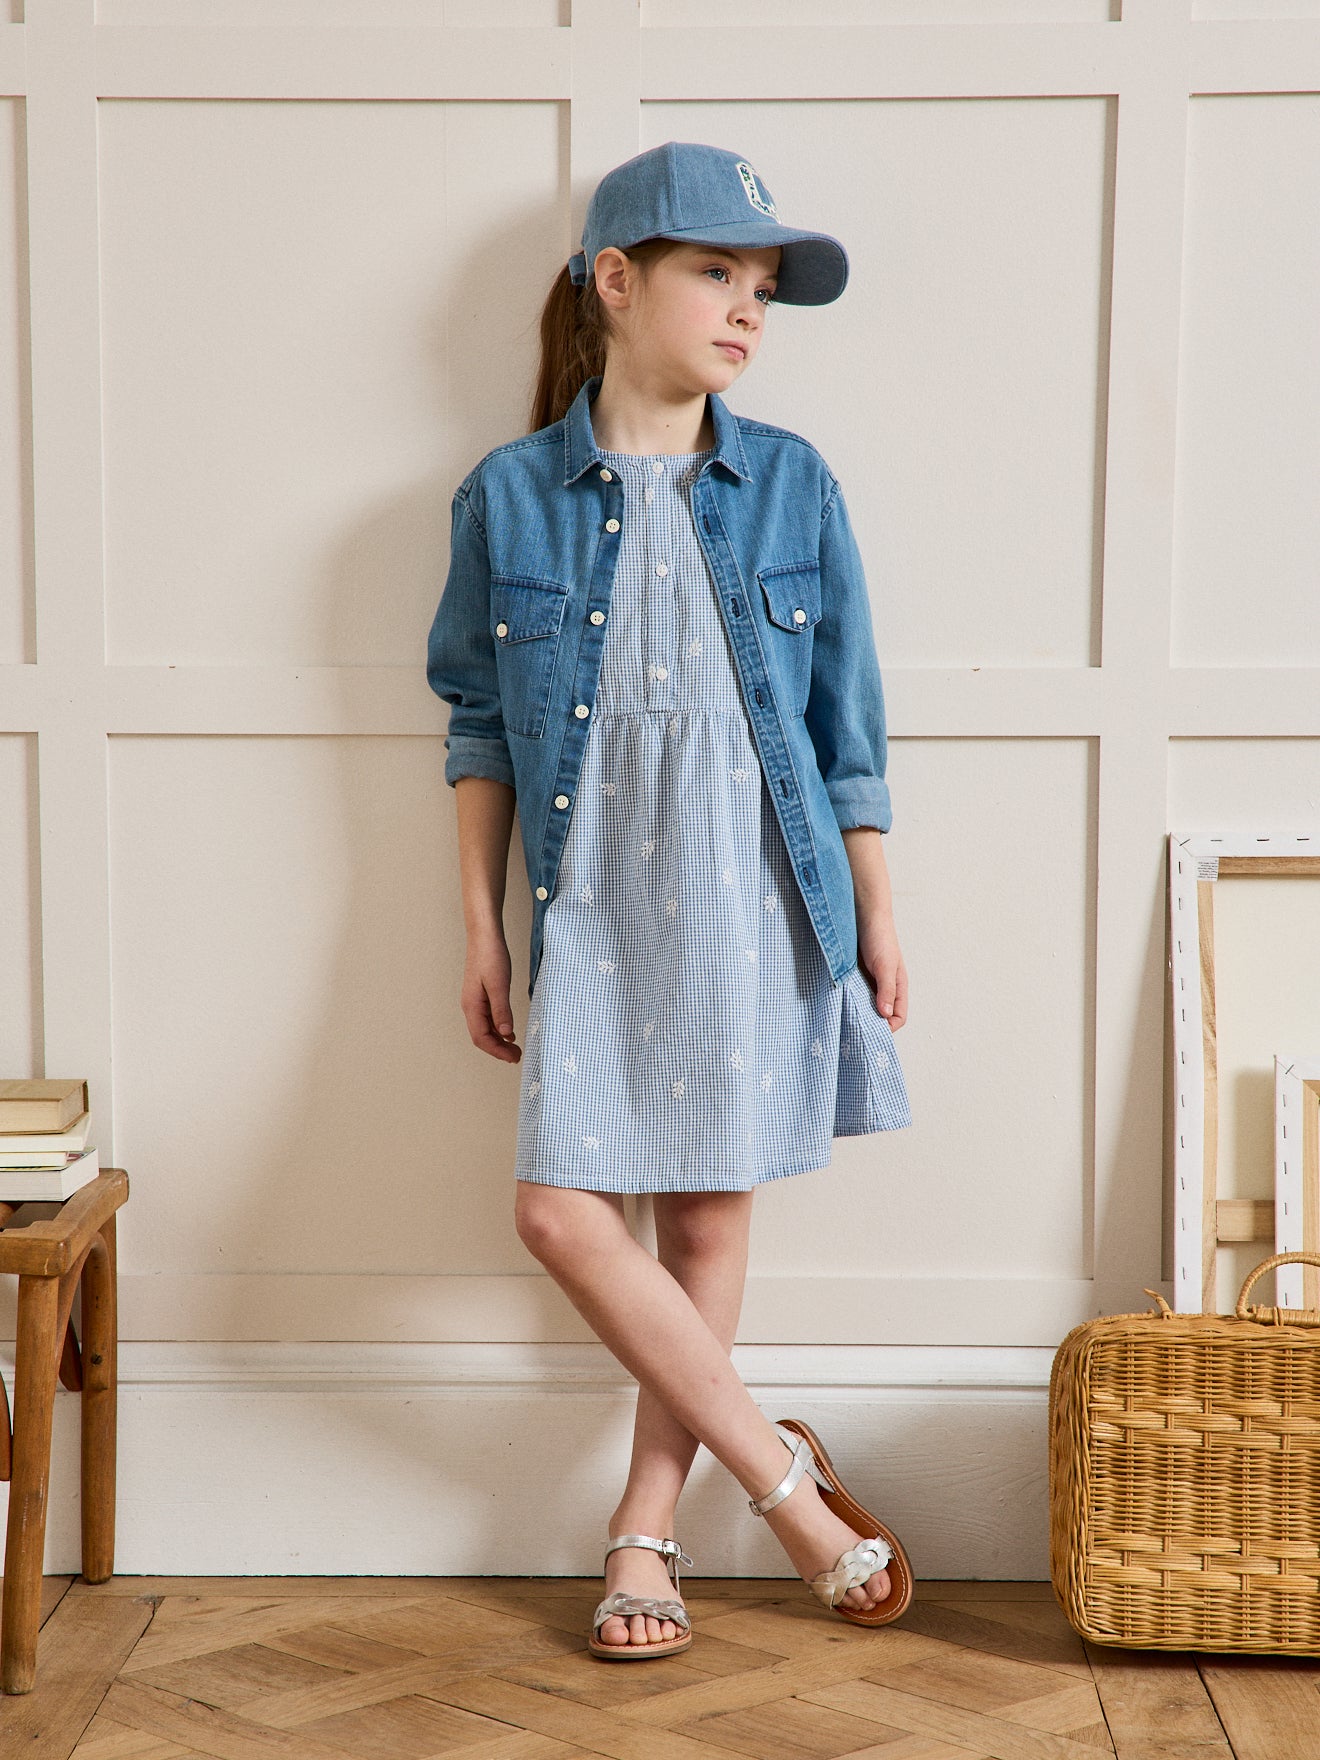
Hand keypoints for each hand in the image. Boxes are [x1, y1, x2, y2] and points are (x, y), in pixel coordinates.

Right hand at [461, 930, 521, 1062]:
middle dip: (498, 1049)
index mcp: (472, 1006)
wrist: (485, 935)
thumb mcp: (499, 985)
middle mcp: (471, 1006)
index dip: (497, 1051)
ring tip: (515, 1048)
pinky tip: (509, 1031)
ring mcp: (475, 1001)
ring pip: (485, 1029)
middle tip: (517, 1056)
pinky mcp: (481, 995)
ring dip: (499, 1041)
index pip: (481, 1038)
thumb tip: (505, 1034)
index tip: (513, 1057)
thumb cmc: (490, 956)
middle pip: (482, 1037)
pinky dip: (498, 1028)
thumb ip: (501, 1010)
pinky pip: (488, 1018)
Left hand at [857, 916, 907, 1030]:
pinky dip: (848, 1001)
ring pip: (867, 1006)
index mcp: (898, 987)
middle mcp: (885, 988)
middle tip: (856, 1030)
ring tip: (846, 1019)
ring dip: (858, 1013)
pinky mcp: (856, 977)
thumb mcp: (885, 966)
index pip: (898, 1017)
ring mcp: (870, 983)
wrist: (863, 916)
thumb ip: (886, 989)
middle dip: (871, 1024)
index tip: (872, 1032)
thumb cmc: (880, 938)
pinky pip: (854, 995)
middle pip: (881, 1015)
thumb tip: (886, 1014)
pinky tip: (839, 1003)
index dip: (888, 1027)